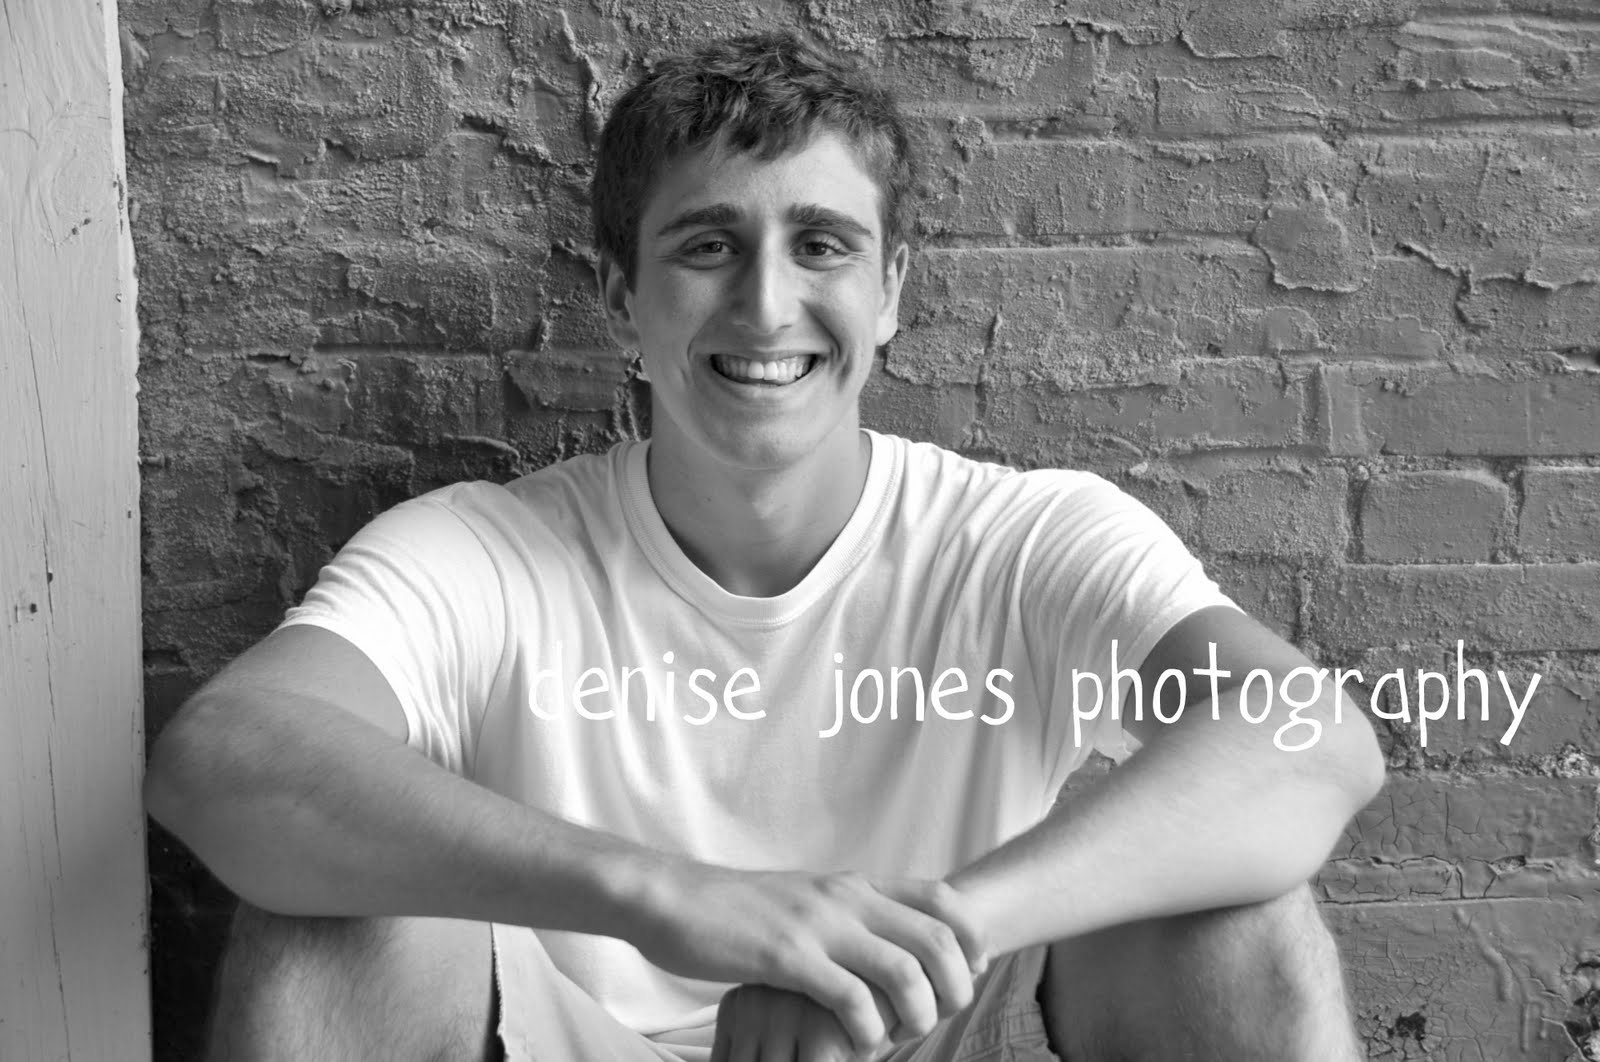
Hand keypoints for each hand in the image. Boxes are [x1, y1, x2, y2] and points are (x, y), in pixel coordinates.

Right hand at [629, 863, 986, 1051]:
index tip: (969, 973)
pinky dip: (868, 1031)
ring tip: (900, 1037)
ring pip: (905, 972)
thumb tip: (886, 941)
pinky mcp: (787, 957)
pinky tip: (856, 1044)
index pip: (942, 898)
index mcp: (854, 885)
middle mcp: (846, 898)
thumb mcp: (806, 900)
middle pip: (938, 939)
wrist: (673, 900)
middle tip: (941, 1017)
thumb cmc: (738, 911)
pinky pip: (851, 999)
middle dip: (956, 986)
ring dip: (917, 1014)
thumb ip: (847, 915)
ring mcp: (818, 926)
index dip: (971, 938)